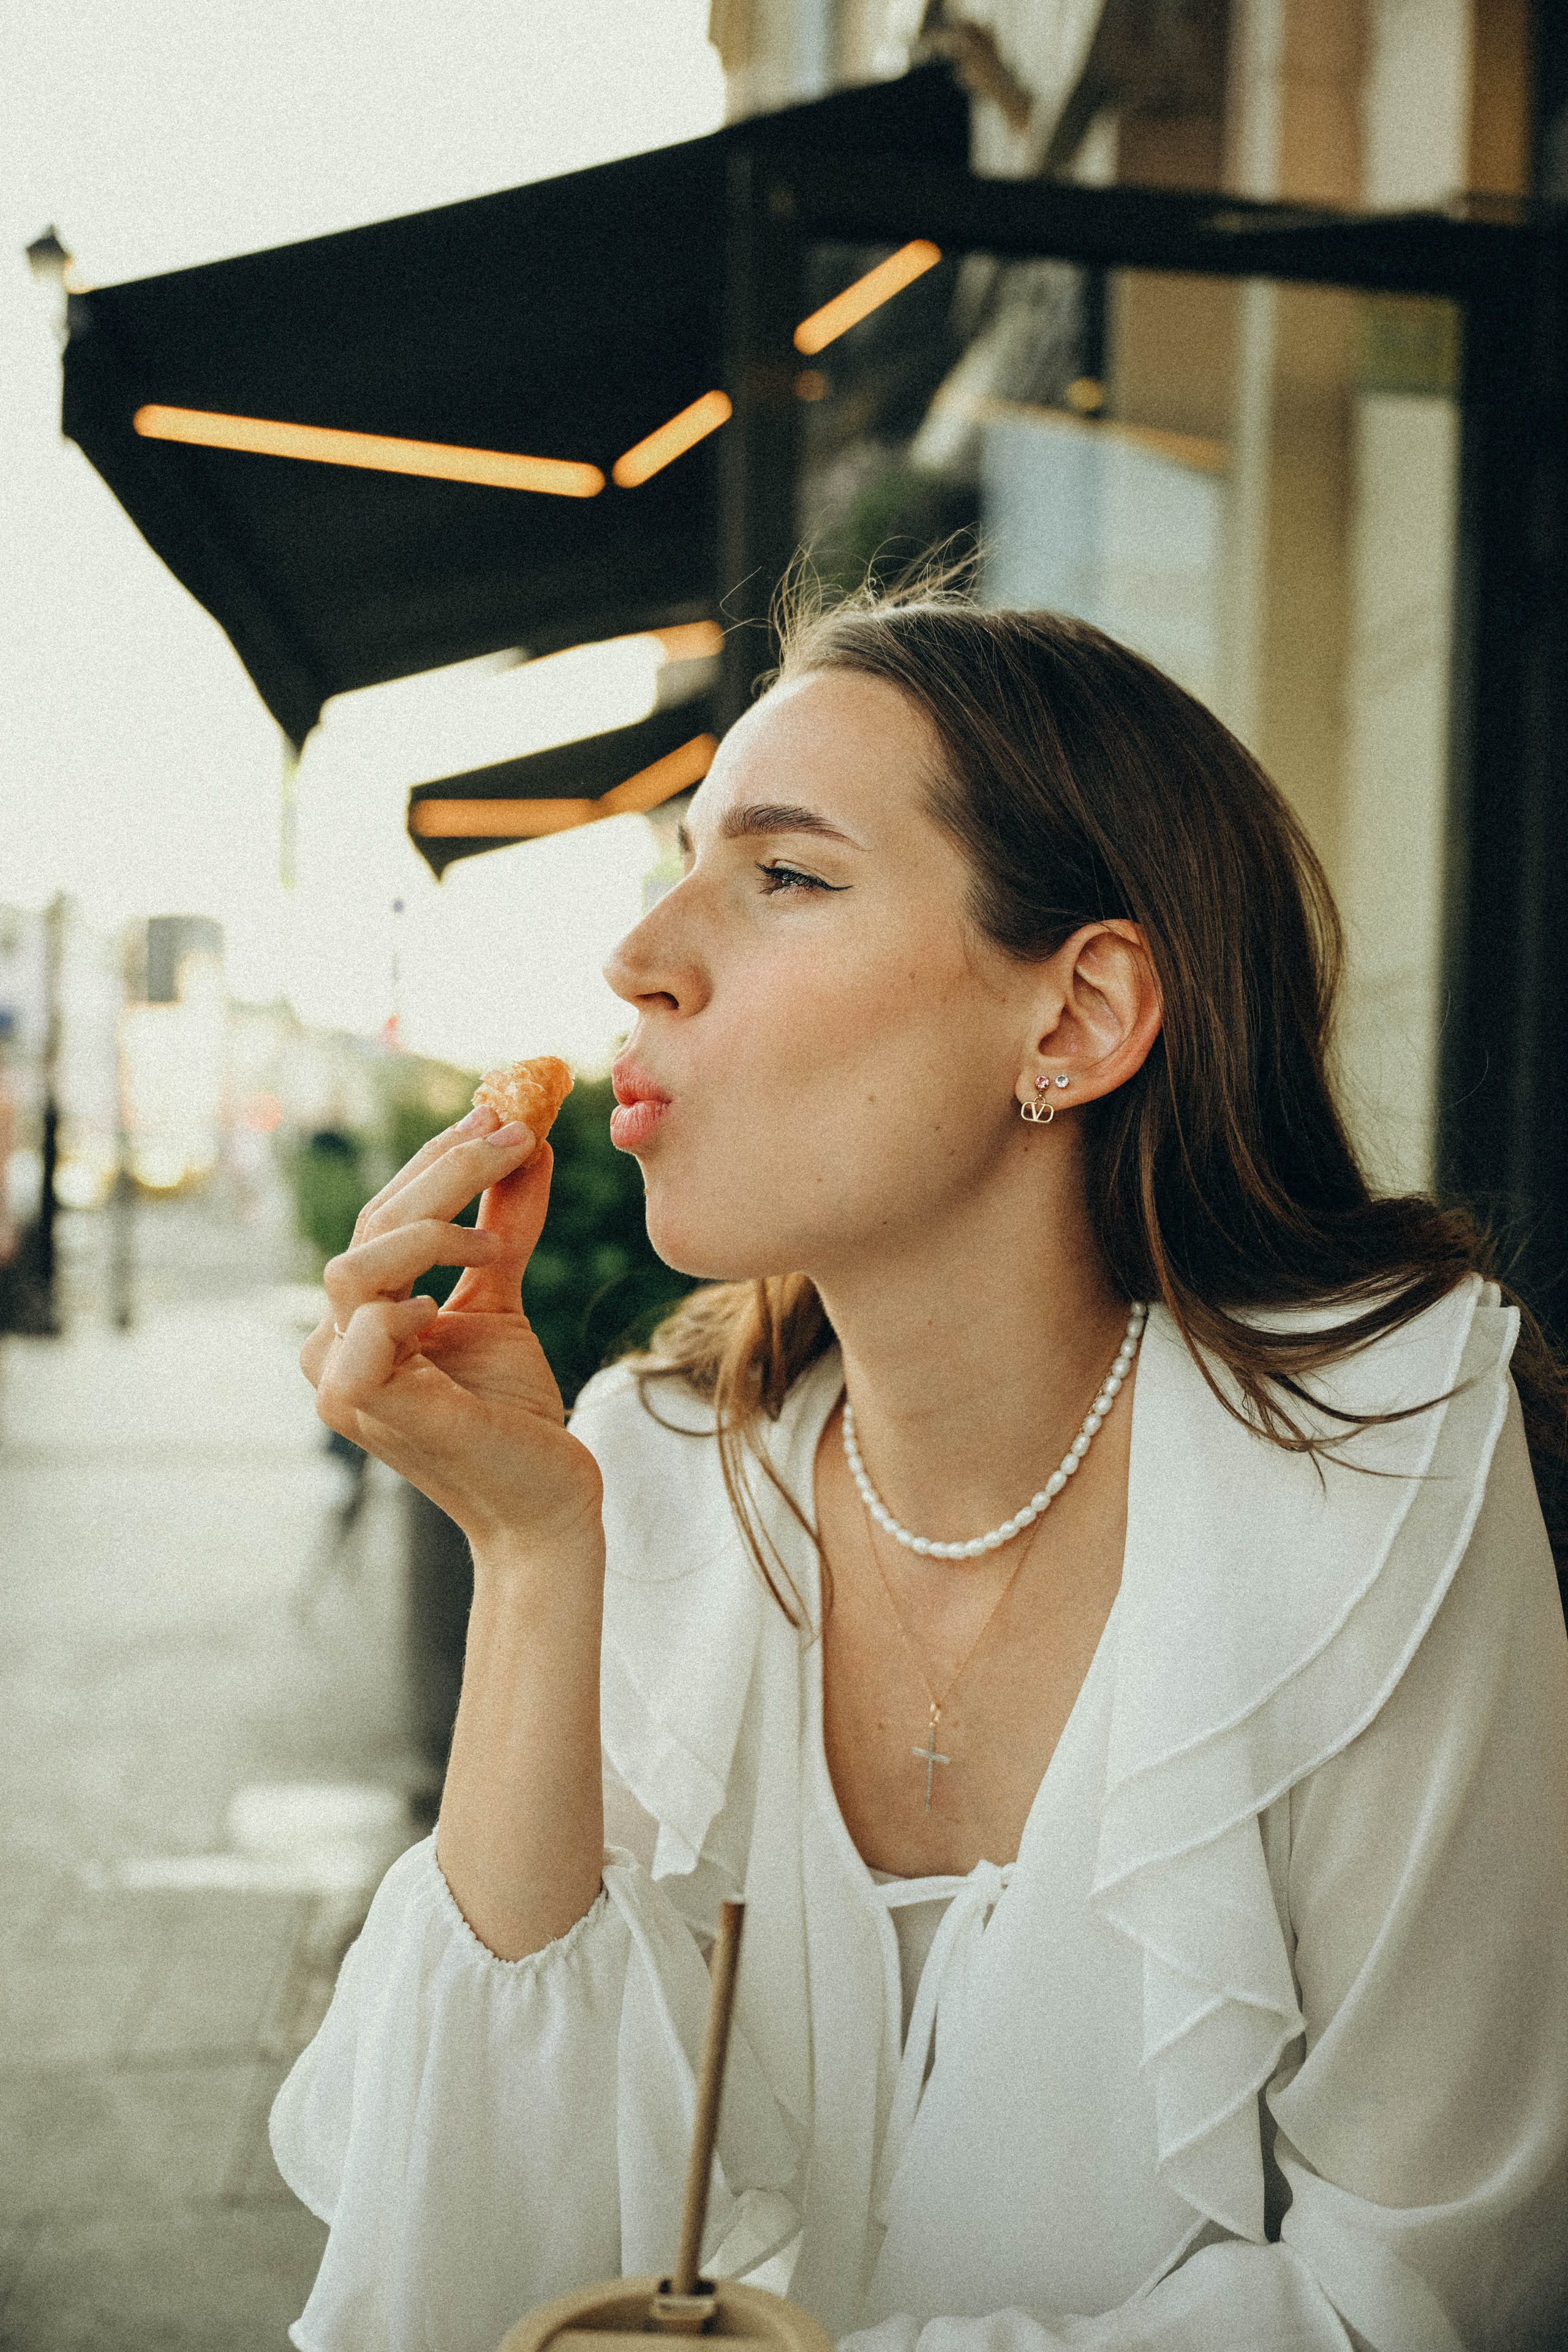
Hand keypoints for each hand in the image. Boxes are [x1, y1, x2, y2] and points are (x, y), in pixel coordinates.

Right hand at [300, 1104, 603, 1551]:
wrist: (545, 1499)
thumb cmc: (514, 1410)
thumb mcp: (504, 1298)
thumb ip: (505, 1225)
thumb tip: (530, 1141)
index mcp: (360, 1315)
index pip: (384, 1214)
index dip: (442, 1159)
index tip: (506, 1113)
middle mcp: (335, 1344)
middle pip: (371, 1227)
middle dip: (447, 1170)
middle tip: (516, 1132)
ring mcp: (342, 1381)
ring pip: (354, 1268)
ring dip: (430, 1228)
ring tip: (495, 1244)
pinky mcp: (368, 1412)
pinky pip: (362, 1335)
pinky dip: (406, 1307)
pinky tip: (449, 1306)